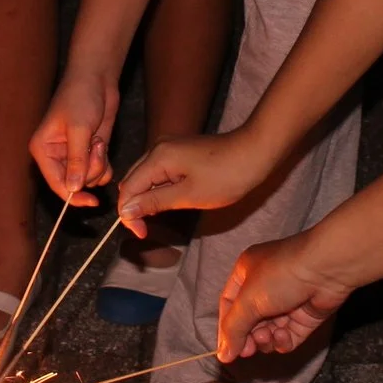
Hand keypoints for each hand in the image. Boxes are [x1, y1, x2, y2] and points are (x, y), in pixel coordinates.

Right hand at [30, 69, 119, 204]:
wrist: (97, 79)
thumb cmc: (81, 97)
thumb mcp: (79, 129)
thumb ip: (77, 160)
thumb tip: (73, 189)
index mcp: (43, 150)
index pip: (56, 183)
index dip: (73, 196)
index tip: (92, 202)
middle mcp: (55, 156)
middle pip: (74, 183)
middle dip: (90, 170)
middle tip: (95, 147)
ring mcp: (74, 155)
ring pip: (89, 179)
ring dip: (98, 164)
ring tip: (97, 141)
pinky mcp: (89, 152)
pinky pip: (98, 172)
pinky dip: (105, 164)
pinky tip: (102, 145)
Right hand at [116, 128, 280, 235]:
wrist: (256, 152)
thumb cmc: (227, 175)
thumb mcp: (189, 195)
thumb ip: (154, 202)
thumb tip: (125, 211)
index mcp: (158, 157)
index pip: (128, 189)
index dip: (128, 214)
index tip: (142, 234)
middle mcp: (158, 148)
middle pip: (132, 181)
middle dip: (133, 207)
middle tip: (147, 230)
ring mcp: (169, 148)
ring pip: (144, 177)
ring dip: (145, 198)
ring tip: (157, 219)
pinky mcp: (179, 151)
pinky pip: (158, 172)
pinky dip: (157, 189)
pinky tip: (168, 202)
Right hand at [216, 233, 352, 361]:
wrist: (327, 268)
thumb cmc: (283, 274)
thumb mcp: (248, 300)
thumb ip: (233, 329)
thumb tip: (223, 356)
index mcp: (247, 273)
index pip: (229, 305)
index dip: (227, 329)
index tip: (227, 351)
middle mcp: (265, 287)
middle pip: (248, 321)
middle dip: (247, 338)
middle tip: (248, 351)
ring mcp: (287, 302)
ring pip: (268, 332)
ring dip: (265, 339)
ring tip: (268, 337)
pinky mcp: (305, 316)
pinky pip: (288, 337)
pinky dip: (283, 341)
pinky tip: (284, 336)